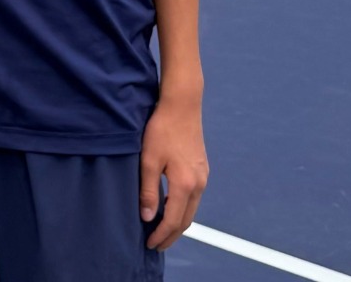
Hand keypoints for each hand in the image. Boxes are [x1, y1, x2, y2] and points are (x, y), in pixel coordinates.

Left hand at [139, 94, 208, 250]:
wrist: (182, 106)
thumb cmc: (162, 130)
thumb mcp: (148, 160)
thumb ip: (149, 191)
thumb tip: (147, 217)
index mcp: (185, 184)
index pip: (173, 220)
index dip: (161, 235)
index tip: (149, 244)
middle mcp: (199, 184)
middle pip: (186, 220)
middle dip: (171, 235)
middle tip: (156, 245)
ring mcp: (203, 177)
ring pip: (192, 210)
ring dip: (178, 223)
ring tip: (162, 231)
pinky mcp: (202, 169)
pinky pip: (194, 198)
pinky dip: (183, 209)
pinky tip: (171, 208)